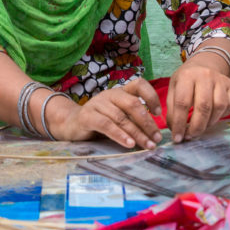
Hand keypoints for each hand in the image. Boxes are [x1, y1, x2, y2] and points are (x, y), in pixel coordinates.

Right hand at [48, 78, 162, 149]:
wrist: (71, 124)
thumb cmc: (100, 122)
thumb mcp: (119, 117)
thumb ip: (133, 121)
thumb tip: (155, 134)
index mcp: (120, 92)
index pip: (139, 84)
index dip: (151, 96)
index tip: (158, 113)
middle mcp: (110, 94)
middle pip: (133, 104)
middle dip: (147, 123)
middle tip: (157, 138)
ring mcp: (97, 104)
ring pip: (121, 118)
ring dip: (137, 133)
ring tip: (147, 145)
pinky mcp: (87, 116)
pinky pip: (106, 125)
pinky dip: (120, 135)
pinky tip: (129, 144)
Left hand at [167, 58, 229, 142]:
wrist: (205, 64)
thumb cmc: (186, 80)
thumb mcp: (174, 88)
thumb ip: (172, 109)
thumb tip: (175, 131)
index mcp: (187, 76)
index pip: (182, 102)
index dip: (179, 123)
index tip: (177, 138)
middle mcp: (206, 76)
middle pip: (203, 106)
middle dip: (196, 127)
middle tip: (190, 137)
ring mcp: (221, 80)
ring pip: (219, 107)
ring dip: (209, 123)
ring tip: (200, 128)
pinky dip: (222, 116)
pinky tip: (212, 118)